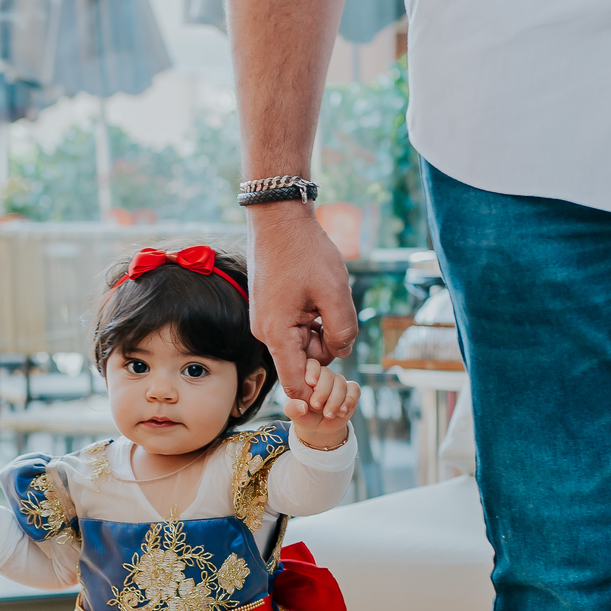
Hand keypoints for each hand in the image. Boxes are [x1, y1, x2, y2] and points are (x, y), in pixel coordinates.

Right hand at [247, 206, 358, 401]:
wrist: (279, 219)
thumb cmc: (305, 252)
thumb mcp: (335, 293)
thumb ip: (344, 331)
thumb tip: (342, 352)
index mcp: (277, 335)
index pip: (296, 384)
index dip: (318, 392)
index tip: (337, 386)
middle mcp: (266, 333)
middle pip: (305, 362)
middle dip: (327, 347)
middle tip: (335, 314)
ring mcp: (266, 322)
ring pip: (303, 344)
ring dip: (321, 329)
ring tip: (324, 297)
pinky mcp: (271, 311)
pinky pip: (297, 328)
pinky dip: (312, 318)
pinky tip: (316, 294)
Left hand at [283, 357, 359, 448]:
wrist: (319, 427)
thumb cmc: (305, 416)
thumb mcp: (295, 415)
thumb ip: (292, 409)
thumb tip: (302, 406)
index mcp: (308, 375)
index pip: (311, 364)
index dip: (312, 372)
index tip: (311, 384)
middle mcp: (324, 375)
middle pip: (327, 373)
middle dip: (323, 391)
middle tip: (316, 406)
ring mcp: (338, 381)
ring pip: (340, 382)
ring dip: (335, 400)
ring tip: (328, 415)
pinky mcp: (351, 390)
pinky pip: (354, 389)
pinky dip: (349, 400)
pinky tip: (342, 412)